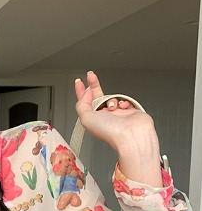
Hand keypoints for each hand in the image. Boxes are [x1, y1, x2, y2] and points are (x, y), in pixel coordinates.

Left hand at [74, 71, 161, 185]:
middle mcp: (104, 117)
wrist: (131, 135)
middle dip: (94, 86)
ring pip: (111, 98)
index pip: (84, 103)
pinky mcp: (130, 111)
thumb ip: (82, 104)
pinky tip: (123, 107)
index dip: (81, 92)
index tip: (79, 82)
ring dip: (111, 99)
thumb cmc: (110, 132)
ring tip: (113, 107)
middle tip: (91, 75)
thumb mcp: (86, 118)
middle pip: (97, 97)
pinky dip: (123, 101)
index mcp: (93, 120)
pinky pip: (125, 100)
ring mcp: (117, 114)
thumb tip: (86, 93)